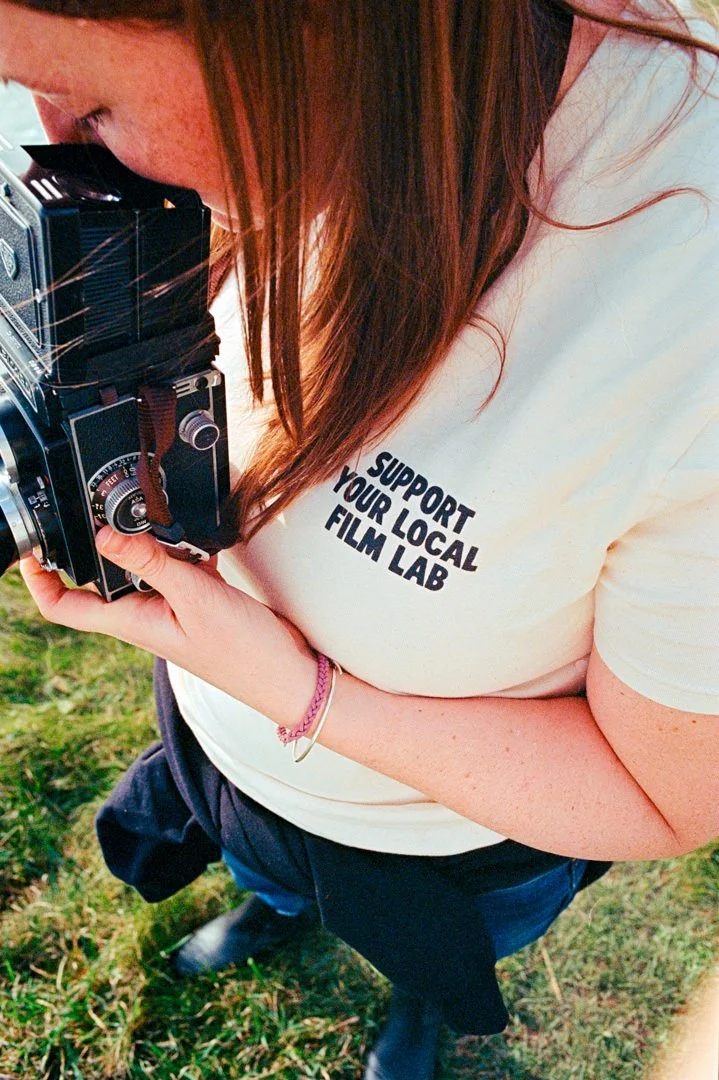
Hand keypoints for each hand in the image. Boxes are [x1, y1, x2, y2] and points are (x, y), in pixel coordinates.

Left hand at [19, 526, 315, 720]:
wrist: (288, 674)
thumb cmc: (245, 652)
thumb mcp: (195, 599)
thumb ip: (151, 563)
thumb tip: (102, 536)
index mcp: (132, 623)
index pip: (63, 606)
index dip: (38, 579)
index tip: (32, 548)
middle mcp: (144, 617)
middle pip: (98, 579)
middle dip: (98, 544)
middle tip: (105, 512)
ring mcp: (169, 610)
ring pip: (139, 568)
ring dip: (147, 544)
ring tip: (161, 525)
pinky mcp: (195, 601)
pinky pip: (175, 568)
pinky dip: (183, 550)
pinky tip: (201, 541)